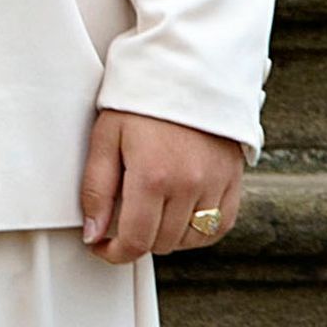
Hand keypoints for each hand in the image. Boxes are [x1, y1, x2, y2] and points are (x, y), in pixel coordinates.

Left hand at [82, 108, 246, 264]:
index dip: (114, 253)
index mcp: (153, 176)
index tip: (101, 247)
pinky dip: (198, 231)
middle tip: (120, 222)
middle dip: (136, 240)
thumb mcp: (105, 138)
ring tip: (149, 213)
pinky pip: (220, 226)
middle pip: (162, 243)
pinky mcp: (234, 182)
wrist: (187, 73)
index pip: (136, 240)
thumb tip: (93, 234)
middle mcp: (189, 186)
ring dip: (166, 237)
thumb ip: (96, 189)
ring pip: (190, 240)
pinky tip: (179, 217)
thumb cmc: (141, 102)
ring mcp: (216, 185)